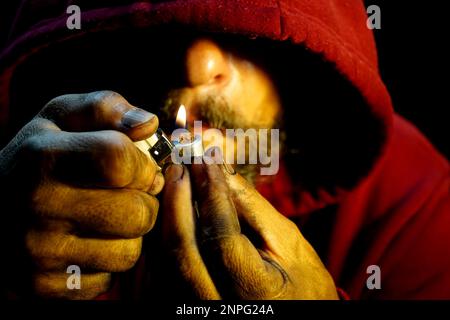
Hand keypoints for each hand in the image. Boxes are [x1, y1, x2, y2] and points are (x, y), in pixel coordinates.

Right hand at [0, 91, 162, 298]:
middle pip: (137, 213)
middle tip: (127, 195)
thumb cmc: (35, 159)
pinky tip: (86, 243)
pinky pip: (108, 279)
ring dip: (128, 236)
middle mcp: (35, 207)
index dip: (144, 165)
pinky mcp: (41, 287)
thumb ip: (106, 108)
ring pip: (129, 252)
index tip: (142, 168)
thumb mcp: (60, 118)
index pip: (121, 161)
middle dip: (143, 202)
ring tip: (106, 219)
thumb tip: (148, 124)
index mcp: (41, 157)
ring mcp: (36, 253)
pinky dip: (105, 262)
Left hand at [162, 159, 337, 299]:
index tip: (205, 159)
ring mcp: (195, 308)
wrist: (297, 313)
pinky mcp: (184, 304)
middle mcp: (217, 306)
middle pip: (181, 250)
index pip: (221, 237)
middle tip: (179, 163)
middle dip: (177, 199)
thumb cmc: (302, 282)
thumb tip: (221, 169)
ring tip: (172, 179)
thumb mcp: (289, 243)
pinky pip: (161, 269)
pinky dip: (162, 234)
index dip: (210, 194)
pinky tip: (169, 207)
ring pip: (163, 259)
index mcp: (254, 294)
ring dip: (165, 214)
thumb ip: (252, 207)